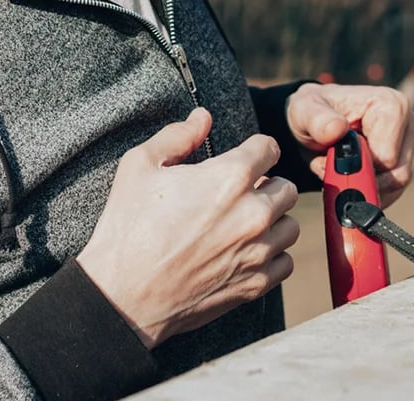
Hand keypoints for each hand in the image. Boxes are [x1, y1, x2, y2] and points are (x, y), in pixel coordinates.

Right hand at [77, 109, 299, 348]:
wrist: (122, 296)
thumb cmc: (128, 228)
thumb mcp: (140, 166)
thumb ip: (177, 135)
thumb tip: (203, 117)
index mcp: (230, 177)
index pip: (269, 148)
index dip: (255, 150)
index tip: (243, 160)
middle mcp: (253, 212)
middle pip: (287, 187)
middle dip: (267, 185)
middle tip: (239, 195)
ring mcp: (257, 251)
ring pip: (290, 226)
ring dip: (273, 222)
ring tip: (244, 225)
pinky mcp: (255, 284)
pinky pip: (285, 262)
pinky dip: (271, 256)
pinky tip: (245, 253)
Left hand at [285, 83, 413, 206]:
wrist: (313, 122)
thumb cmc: (311, 111)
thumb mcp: (304, 111)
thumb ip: (317, 120)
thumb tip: (337, 129)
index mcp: (392, 105)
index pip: (387, 158)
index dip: (359, 166)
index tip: (334, 157)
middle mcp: (409, 123)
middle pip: (395, 175)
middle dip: (360, 179)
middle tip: (332, 166)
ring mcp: (409, 144)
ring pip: (395, 186)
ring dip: (362, 185)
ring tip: (338, 167)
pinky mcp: (405, 161)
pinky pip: (392, 192)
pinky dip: (367, 190)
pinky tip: (349, 175)